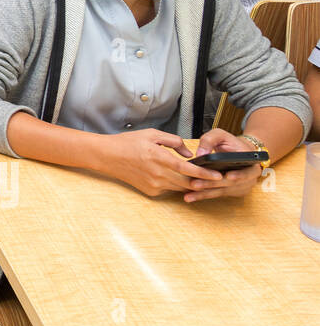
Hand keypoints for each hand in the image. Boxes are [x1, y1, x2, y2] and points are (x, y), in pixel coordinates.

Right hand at [102, 129, 226, 197]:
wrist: (108, 156)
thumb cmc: (128, 143)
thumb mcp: (152, 134)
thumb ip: (174, 141)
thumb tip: (189, 153)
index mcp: (159, 157)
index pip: (187, 169)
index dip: (204, 174)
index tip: (218, 176)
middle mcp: (157, 174)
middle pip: (187, 183)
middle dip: (202, 182)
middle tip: (214, 178)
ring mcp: (153, 185)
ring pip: (180, 188)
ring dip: (189, 184)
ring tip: (199, 178)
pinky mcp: (150, 191)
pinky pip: (168, 189)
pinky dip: (174, 184)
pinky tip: (173, 177)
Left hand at [184, 129, 262, 201]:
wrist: (236, 153)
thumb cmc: (229, 143)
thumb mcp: (220, 135)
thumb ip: (210, 140)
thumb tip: (200, 153)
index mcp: (252, 165)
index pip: (247, 172)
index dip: (239, 175)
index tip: (228, 176)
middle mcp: (248, 179)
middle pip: (229, 184)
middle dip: (211, 184)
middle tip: (195, 184)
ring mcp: (240, 187)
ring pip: (221, 191)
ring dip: (204, 194)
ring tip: (189, 196)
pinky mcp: (231, 192)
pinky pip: (217, 194)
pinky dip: (203, 195)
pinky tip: (191, 197)